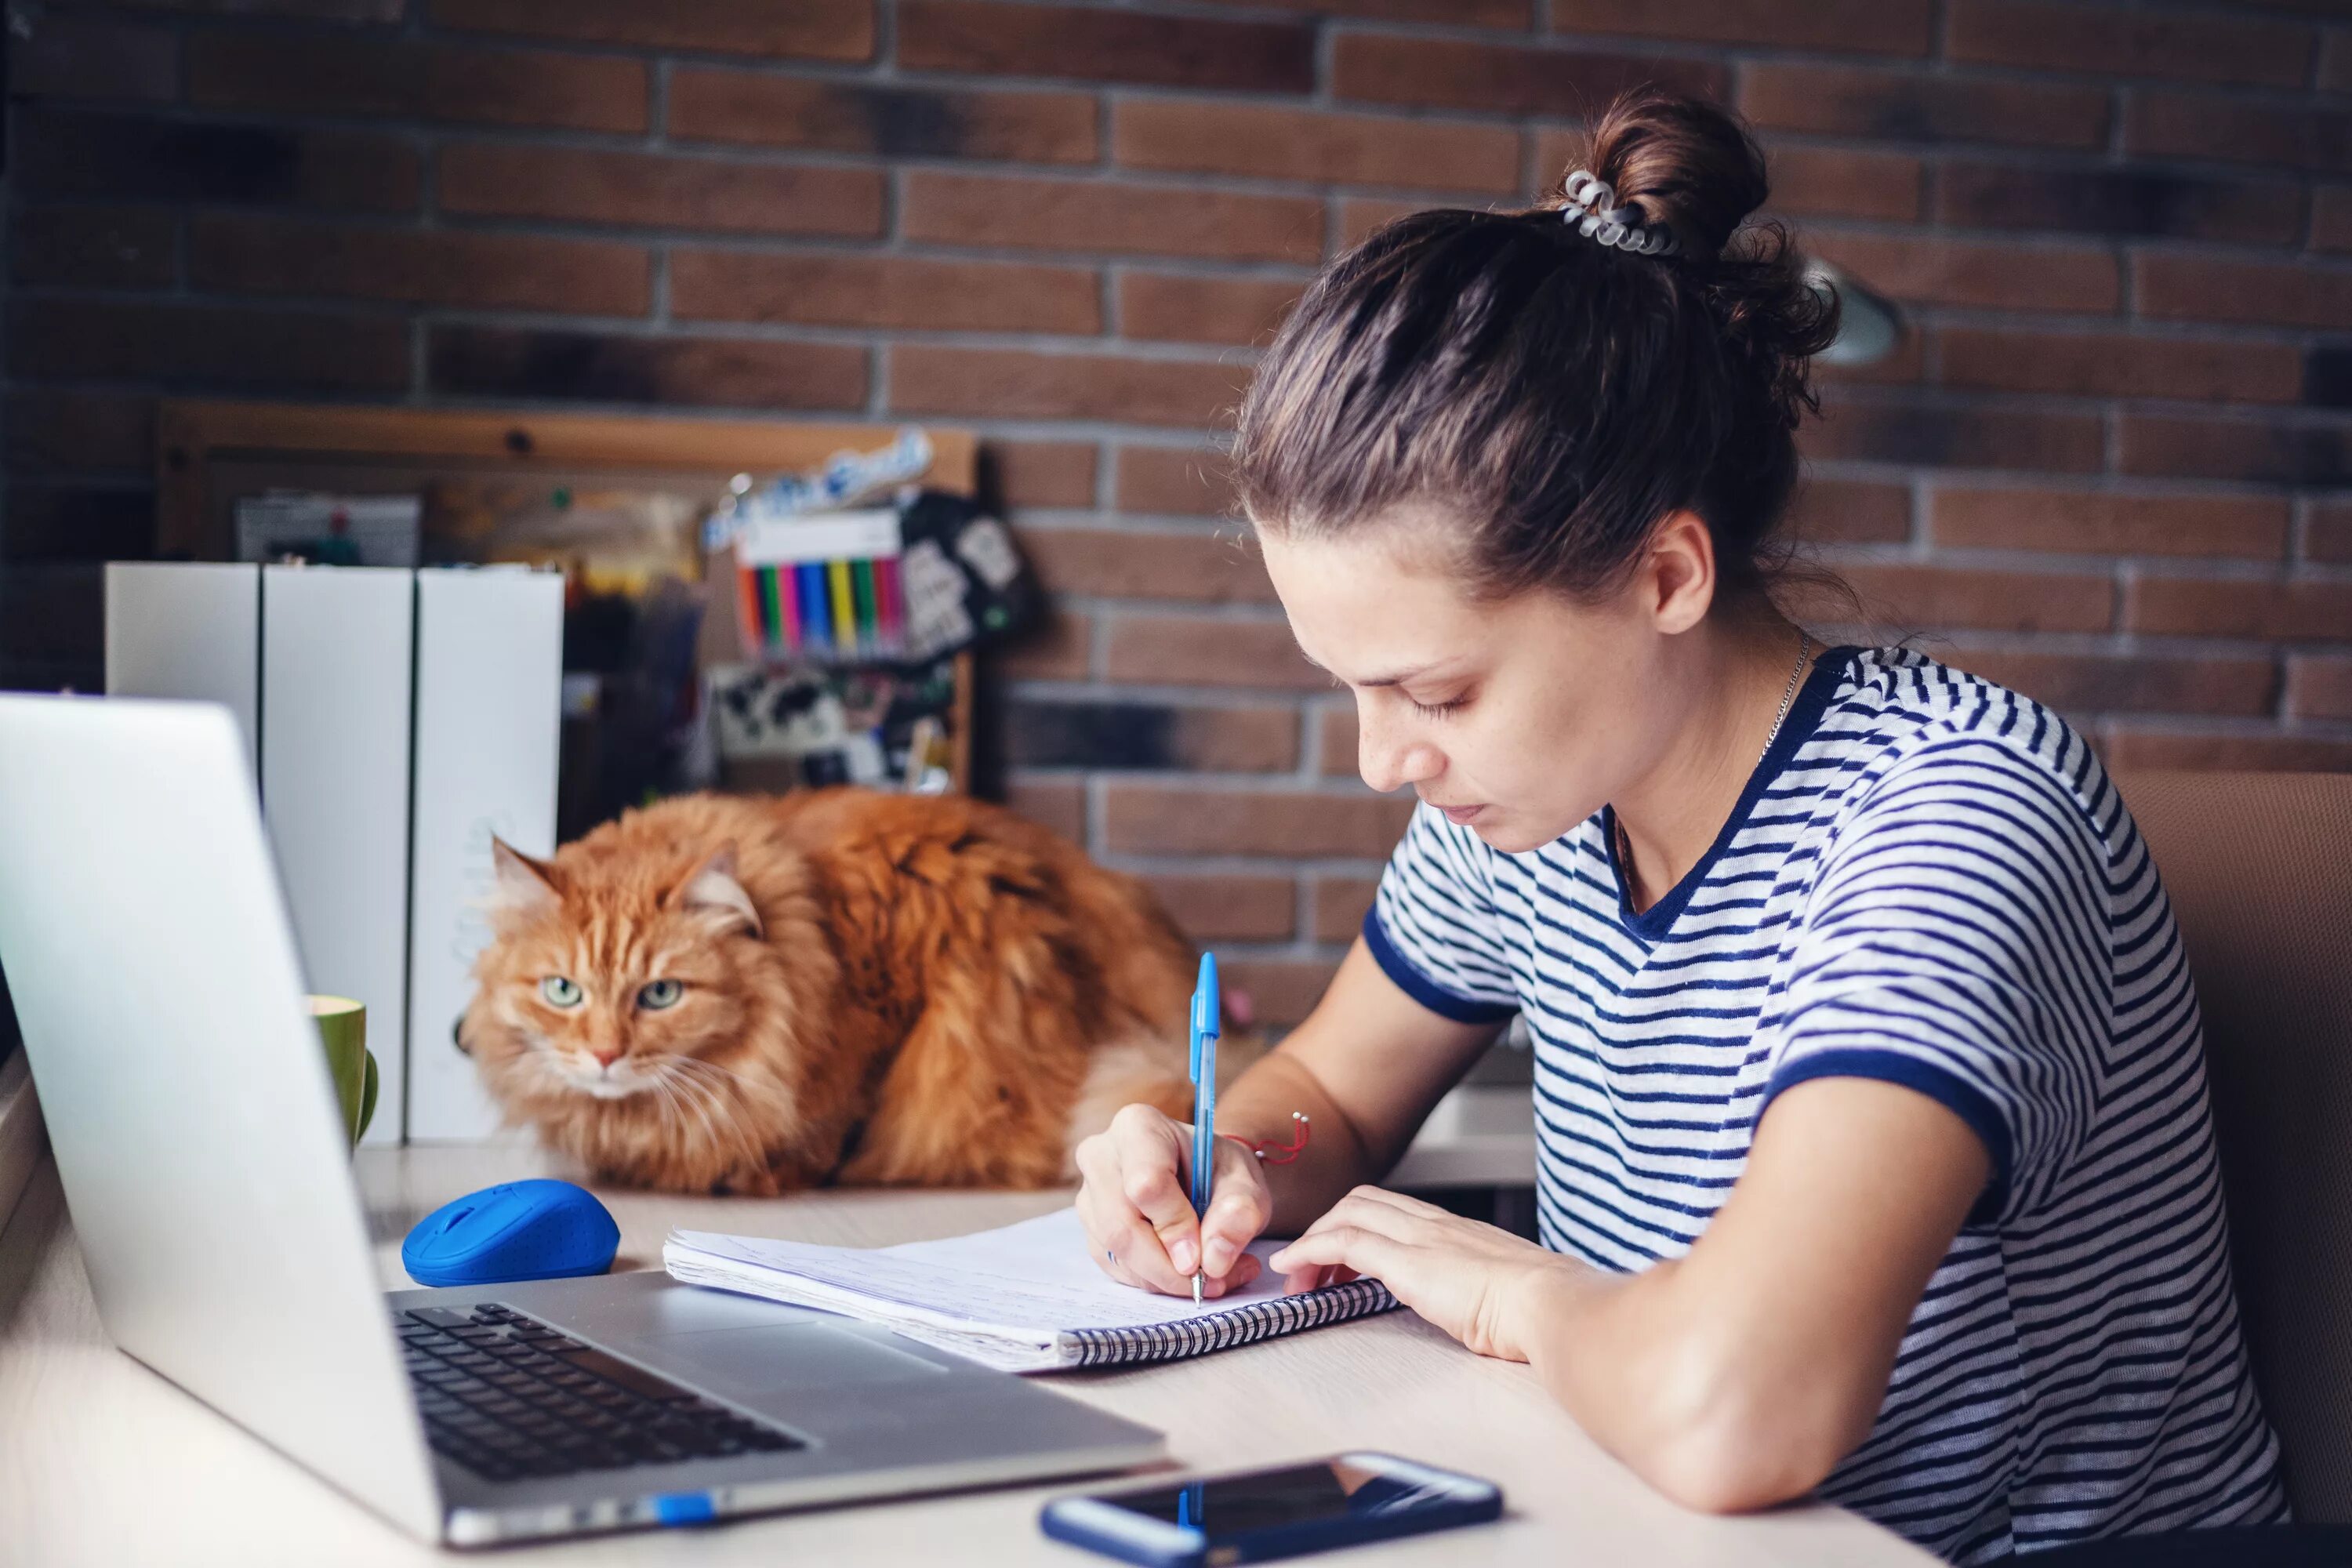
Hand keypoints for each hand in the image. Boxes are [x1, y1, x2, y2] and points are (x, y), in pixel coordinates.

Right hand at [1075, 1103, 1270, 1298]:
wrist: (1204, 1176)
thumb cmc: (1221, 1172)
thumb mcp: (1246, 1184)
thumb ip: (1239, 1213)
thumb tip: (1213, 1259)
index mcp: (1139, 1127)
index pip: (1146, 1183)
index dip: (1175, 1227)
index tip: (1205, 1257)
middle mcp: (1101, 1156)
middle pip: (1122, 1226)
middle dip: (1168, 1267)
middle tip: (1212, 1281)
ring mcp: (1089, 1194)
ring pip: (1116, 1252)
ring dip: (1165, 1278)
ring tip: (1214, 1276)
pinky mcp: (1091, 1228)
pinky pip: (1115, 1267)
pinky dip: (1154, 1281)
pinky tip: (1185, 1274)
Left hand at [1269, 1186, 1581, 1362]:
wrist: (1552, 1304)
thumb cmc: (1541, 1309)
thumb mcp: (1505, 1293)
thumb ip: (1484, 1291)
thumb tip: (1483, 1311)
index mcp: (1459, 1233)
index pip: (1394, 1209)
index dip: (1358, 1224)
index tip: (1339, 1259)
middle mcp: (1436, 1225)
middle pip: (1363, 1201)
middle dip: (1328, 1228)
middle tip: (1312, 1270)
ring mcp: (1421, 1238)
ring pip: (1348, 1213)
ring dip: (1314, 1240)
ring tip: (1299, 1277)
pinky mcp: (1407, 1261)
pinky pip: (1344, 1242)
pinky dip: (1310, 1250)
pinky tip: (1294, 1269)